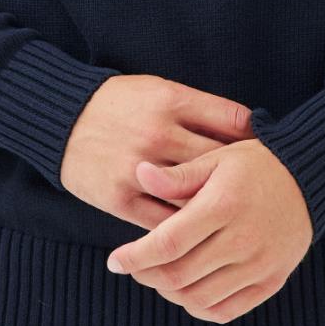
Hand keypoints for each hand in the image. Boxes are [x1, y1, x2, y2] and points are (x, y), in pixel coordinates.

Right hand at [61, 74, 253, 228]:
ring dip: (214, 212)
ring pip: (192, 199)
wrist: (59, 117)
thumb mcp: (160, 90)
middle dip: (241, 181)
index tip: (265, 157)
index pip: (235, 124)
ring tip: (233, 220)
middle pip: (219, 166)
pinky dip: (182, 231)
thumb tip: (251, 132)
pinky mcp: (119, 198)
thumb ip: (201, 110)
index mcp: (173, 102)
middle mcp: (158, 134)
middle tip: (257, 196)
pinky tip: (199, 236)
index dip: (256, 143)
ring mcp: (138, 169)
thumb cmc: (119, 104)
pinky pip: (161, 223)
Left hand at [102, 139, 314, 323]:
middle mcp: (242, 240)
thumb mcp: (217, 159)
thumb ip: (178, 175)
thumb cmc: (256, 164)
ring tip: (159, 276)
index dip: (135, 257)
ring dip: (169, 293)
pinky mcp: (272, 280)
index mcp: (223, 205)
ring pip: (198, 299)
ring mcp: (259, 264)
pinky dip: (199, 308)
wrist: (311, 178)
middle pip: (178, 277)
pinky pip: (227, 311)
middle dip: (146, 275)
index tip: (114, 262)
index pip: (167, 244)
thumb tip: (139, 173)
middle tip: (133, 267)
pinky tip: (188, 291)